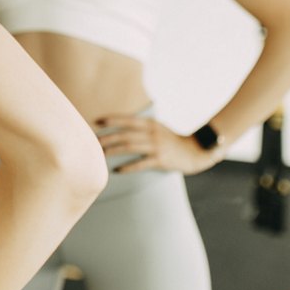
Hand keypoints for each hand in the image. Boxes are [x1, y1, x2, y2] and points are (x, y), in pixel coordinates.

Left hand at [96, 115, 220, 174]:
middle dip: (108, 137)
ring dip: (114, 150)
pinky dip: (127, 167)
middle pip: (125, 134)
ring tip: (102, 154)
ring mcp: (157, 146)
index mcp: (151, 124)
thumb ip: (142, 127)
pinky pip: (140, 163)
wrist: (196, 151)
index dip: (112, 120)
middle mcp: (152, 133)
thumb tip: (119, 130)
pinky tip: (117, 170)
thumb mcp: (158, 128)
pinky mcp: (161, 159)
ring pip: (130, 147)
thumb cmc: (172, 141)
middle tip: (94, 142)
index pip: (128, 120)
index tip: (97, 121)